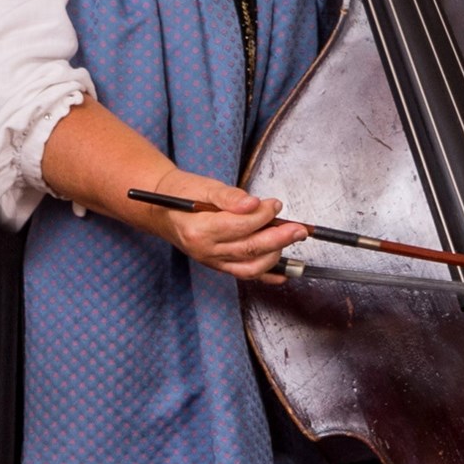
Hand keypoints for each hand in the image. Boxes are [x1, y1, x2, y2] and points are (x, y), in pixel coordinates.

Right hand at [150, 167, 305, 281]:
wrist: (164, 210)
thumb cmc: (183, 194)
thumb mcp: (204, 187)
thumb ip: (229, 196)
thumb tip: (252, 204)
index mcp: (198, 229)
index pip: (238, 226)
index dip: (262, 216)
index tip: (274, 204)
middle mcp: (205, 250)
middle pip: (248, 249)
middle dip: (279, 238)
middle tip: (298, 229)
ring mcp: (212, 261)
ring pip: (250, 266)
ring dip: (276, 255)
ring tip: (291, 238)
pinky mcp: (219, 266)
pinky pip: (245, 274)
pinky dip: (267, 276)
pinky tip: (284, 272)